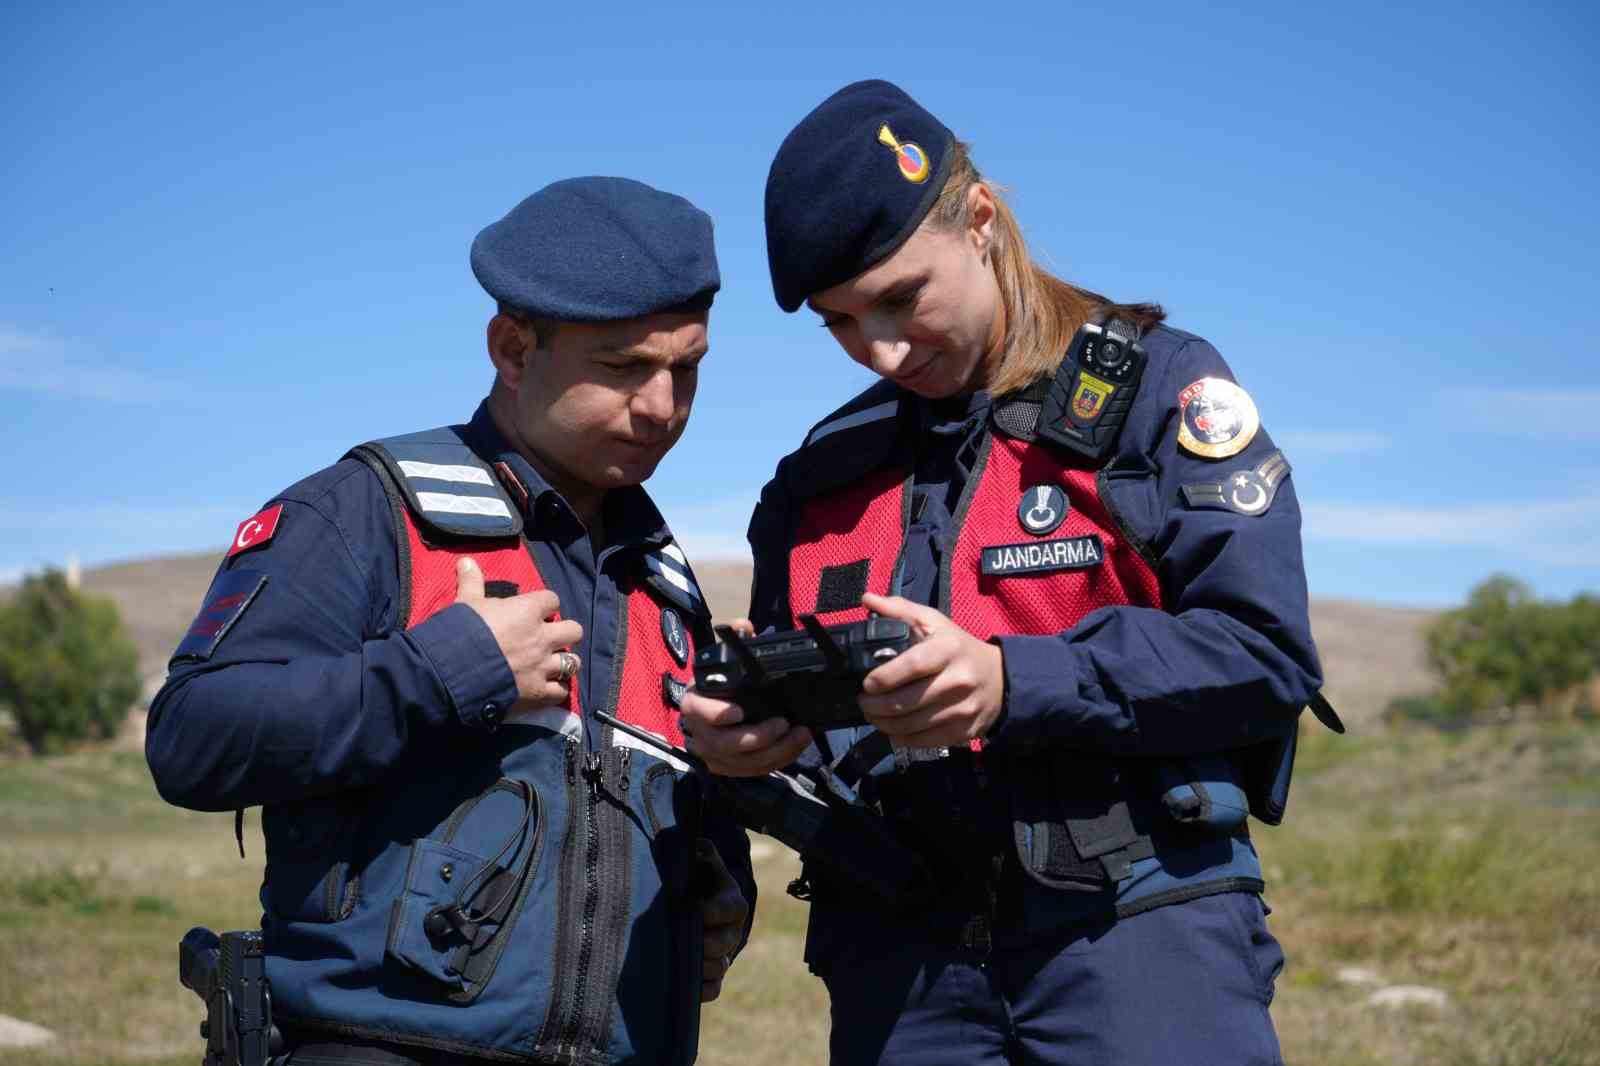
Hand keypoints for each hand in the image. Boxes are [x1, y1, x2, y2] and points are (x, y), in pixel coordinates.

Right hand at [454, 557, 583, 709]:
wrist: (452, 671)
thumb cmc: (460, 631)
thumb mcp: (465, 602)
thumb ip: (471, 582)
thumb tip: (466, 560)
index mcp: (527, 611)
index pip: (552, 600)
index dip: (546, 605)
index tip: (537, 610)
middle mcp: (542, 637)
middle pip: (574, 630)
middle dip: (565, 633)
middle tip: (549, 638)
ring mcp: (542, 666)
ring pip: (573, 663)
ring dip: (564, 663)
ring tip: (552, 664)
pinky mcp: (537, 692)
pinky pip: (560, 692)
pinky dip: (556, 691)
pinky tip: (548, 689)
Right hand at [678, 618, 812, 777]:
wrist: (711, 709)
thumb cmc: (720, 685)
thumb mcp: (723, 660)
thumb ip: (735, 641)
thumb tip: (744, 626)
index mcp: (693, 703)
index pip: (700, 712)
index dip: (717, 714)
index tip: (739, 711)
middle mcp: (699, 734)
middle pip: (726, 744)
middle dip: (759, 737)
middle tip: (784, 722)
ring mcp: (713, 755)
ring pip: (744, 763)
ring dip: (776, 751)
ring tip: (800, 733)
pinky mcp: (729, 768)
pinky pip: (754, 771)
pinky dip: (777, 760)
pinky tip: (795, 746)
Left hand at [696, 838, 748, 1002]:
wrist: (702, 905)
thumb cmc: (700, 882)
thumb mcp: (704, 865)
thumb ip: (703, 855)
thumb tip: (699, 846)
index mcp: (733, 903)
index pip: (729, 909)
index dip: (712, 911)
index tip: (692, 907)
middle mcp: (732, 931)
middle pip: (725, 943)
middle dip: (705, 943)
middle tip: (682, 939)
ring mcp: (725, 955)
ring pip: (720, 967)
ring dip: (701, 967)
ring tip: (680, 961)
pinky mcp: (715, 974)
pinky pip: (714, 989)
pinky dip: (701, 991)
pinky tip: (684, 985)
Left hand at [857, 593, 1004, 747]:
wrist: (1001, 680)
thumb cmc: (958, 648)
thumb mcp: (934, 622)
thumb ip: (899, 610)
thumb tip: (867, 598)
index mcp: (948, 650)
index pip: (912, 666)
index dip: (884, 678)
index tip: (866, 684)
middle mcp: (958, 681)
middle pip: (907, 703)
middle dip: (875, 706)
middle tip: (863, 702)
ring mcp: (962, 710)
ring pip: (911, 726)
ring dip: (883, 724)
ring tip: (872, 714)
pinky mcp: (963, 732)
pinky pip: (923, 742)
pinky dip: (900, 738)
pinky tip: (891, 728)